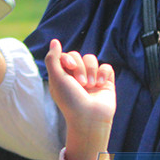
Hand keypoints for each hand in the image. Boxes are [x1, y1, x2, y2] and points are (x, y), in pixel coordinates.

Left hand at [45, 39, 115, 159]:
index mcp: (63, 76)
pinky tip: (100, 85)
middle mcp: (77, 76)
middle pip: (79, 56)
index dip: (68, 58)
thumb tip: (54, 41)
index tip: (69, 66)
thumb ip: (53, 59)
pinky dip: (103, 73)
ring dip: (91, 71)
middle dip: (80, 67)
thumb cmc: (70, 101)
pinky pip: (106, 67)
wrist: (89, 118)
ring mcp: (92, 78)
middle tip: (80, 83)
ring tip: (90, 85)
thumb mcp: (56, 79)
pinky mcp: (106, 81)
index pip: (66, 56)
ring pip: (92, 59)